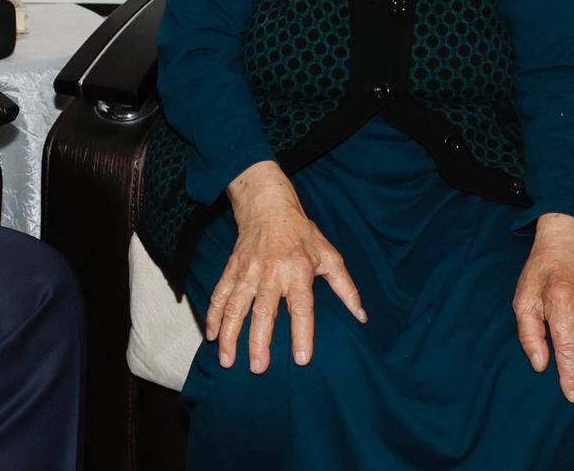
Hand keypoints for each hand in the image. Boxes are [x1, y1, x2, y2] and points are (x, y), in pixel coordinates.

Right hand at [205, 161, 366, 373]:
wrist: (268, 206)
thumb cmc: (302, 234)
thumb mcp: (330, 256)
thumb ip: (346, 288)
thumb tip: (361, 317)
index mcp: (298, 271)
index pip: (301, 307)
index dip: (302, 333)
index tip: (301, 359)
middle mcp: (271, 273)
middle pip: (264, 311)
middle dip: (259, 341)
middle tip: (258, 368)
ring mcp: (248, 271)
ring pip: (235, 306)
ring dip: (230, 334)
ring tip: (227, 360)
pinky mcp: (232, 269)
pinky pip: (219, 294)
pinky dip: (213, 315)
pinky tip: (211, 335)